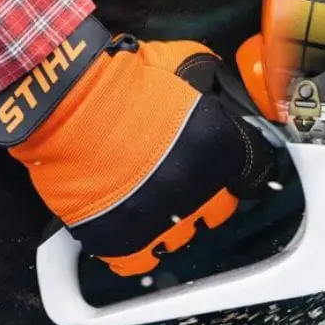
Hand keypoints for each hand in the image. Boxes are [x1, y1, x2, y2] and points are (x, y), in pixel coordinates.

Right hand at [0, 19, 273, 276]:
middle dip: (207, 191)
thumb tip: (218, 90)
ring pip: (183, 235)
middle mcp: (202, 192)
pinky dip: (136, 248)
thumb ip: (213, 86)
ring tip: (152, 196)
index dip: (242, 165)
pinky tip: (131, 226)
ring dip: (173, 218)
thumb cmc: (122, 80)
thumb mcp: (188, 64)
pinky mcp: (121, 239)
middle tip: (183, 174)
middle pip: (222, 208)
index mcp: (226, 151)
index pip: (257, 173)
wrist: (67, 102)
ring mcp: (163, 220)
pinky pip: (140, 260)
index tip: (230, 162)